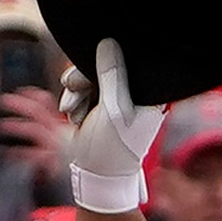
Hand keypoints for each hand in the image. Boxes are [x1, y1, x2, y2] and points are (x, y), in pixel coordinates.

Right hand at [66, 38, 170, 211]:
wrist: (97, 177)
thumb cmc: (112, 148)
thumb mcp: (113, 111)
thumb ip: (111, 76)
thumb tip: (109, 42)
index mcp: (150, 93)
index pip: (127, 60)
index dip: (102, 62)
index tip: (87, 77)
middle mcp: (136, 93)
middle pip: (103, 65)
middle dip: (82, 80)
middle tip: (71, 91)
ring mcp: (118, 98)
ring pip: (88, 77)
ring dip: (75, 93)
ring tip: (74, 114)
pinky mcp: (102, 104)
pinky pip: (82, 90)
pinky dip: (75, 102)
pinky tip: (76, 118)